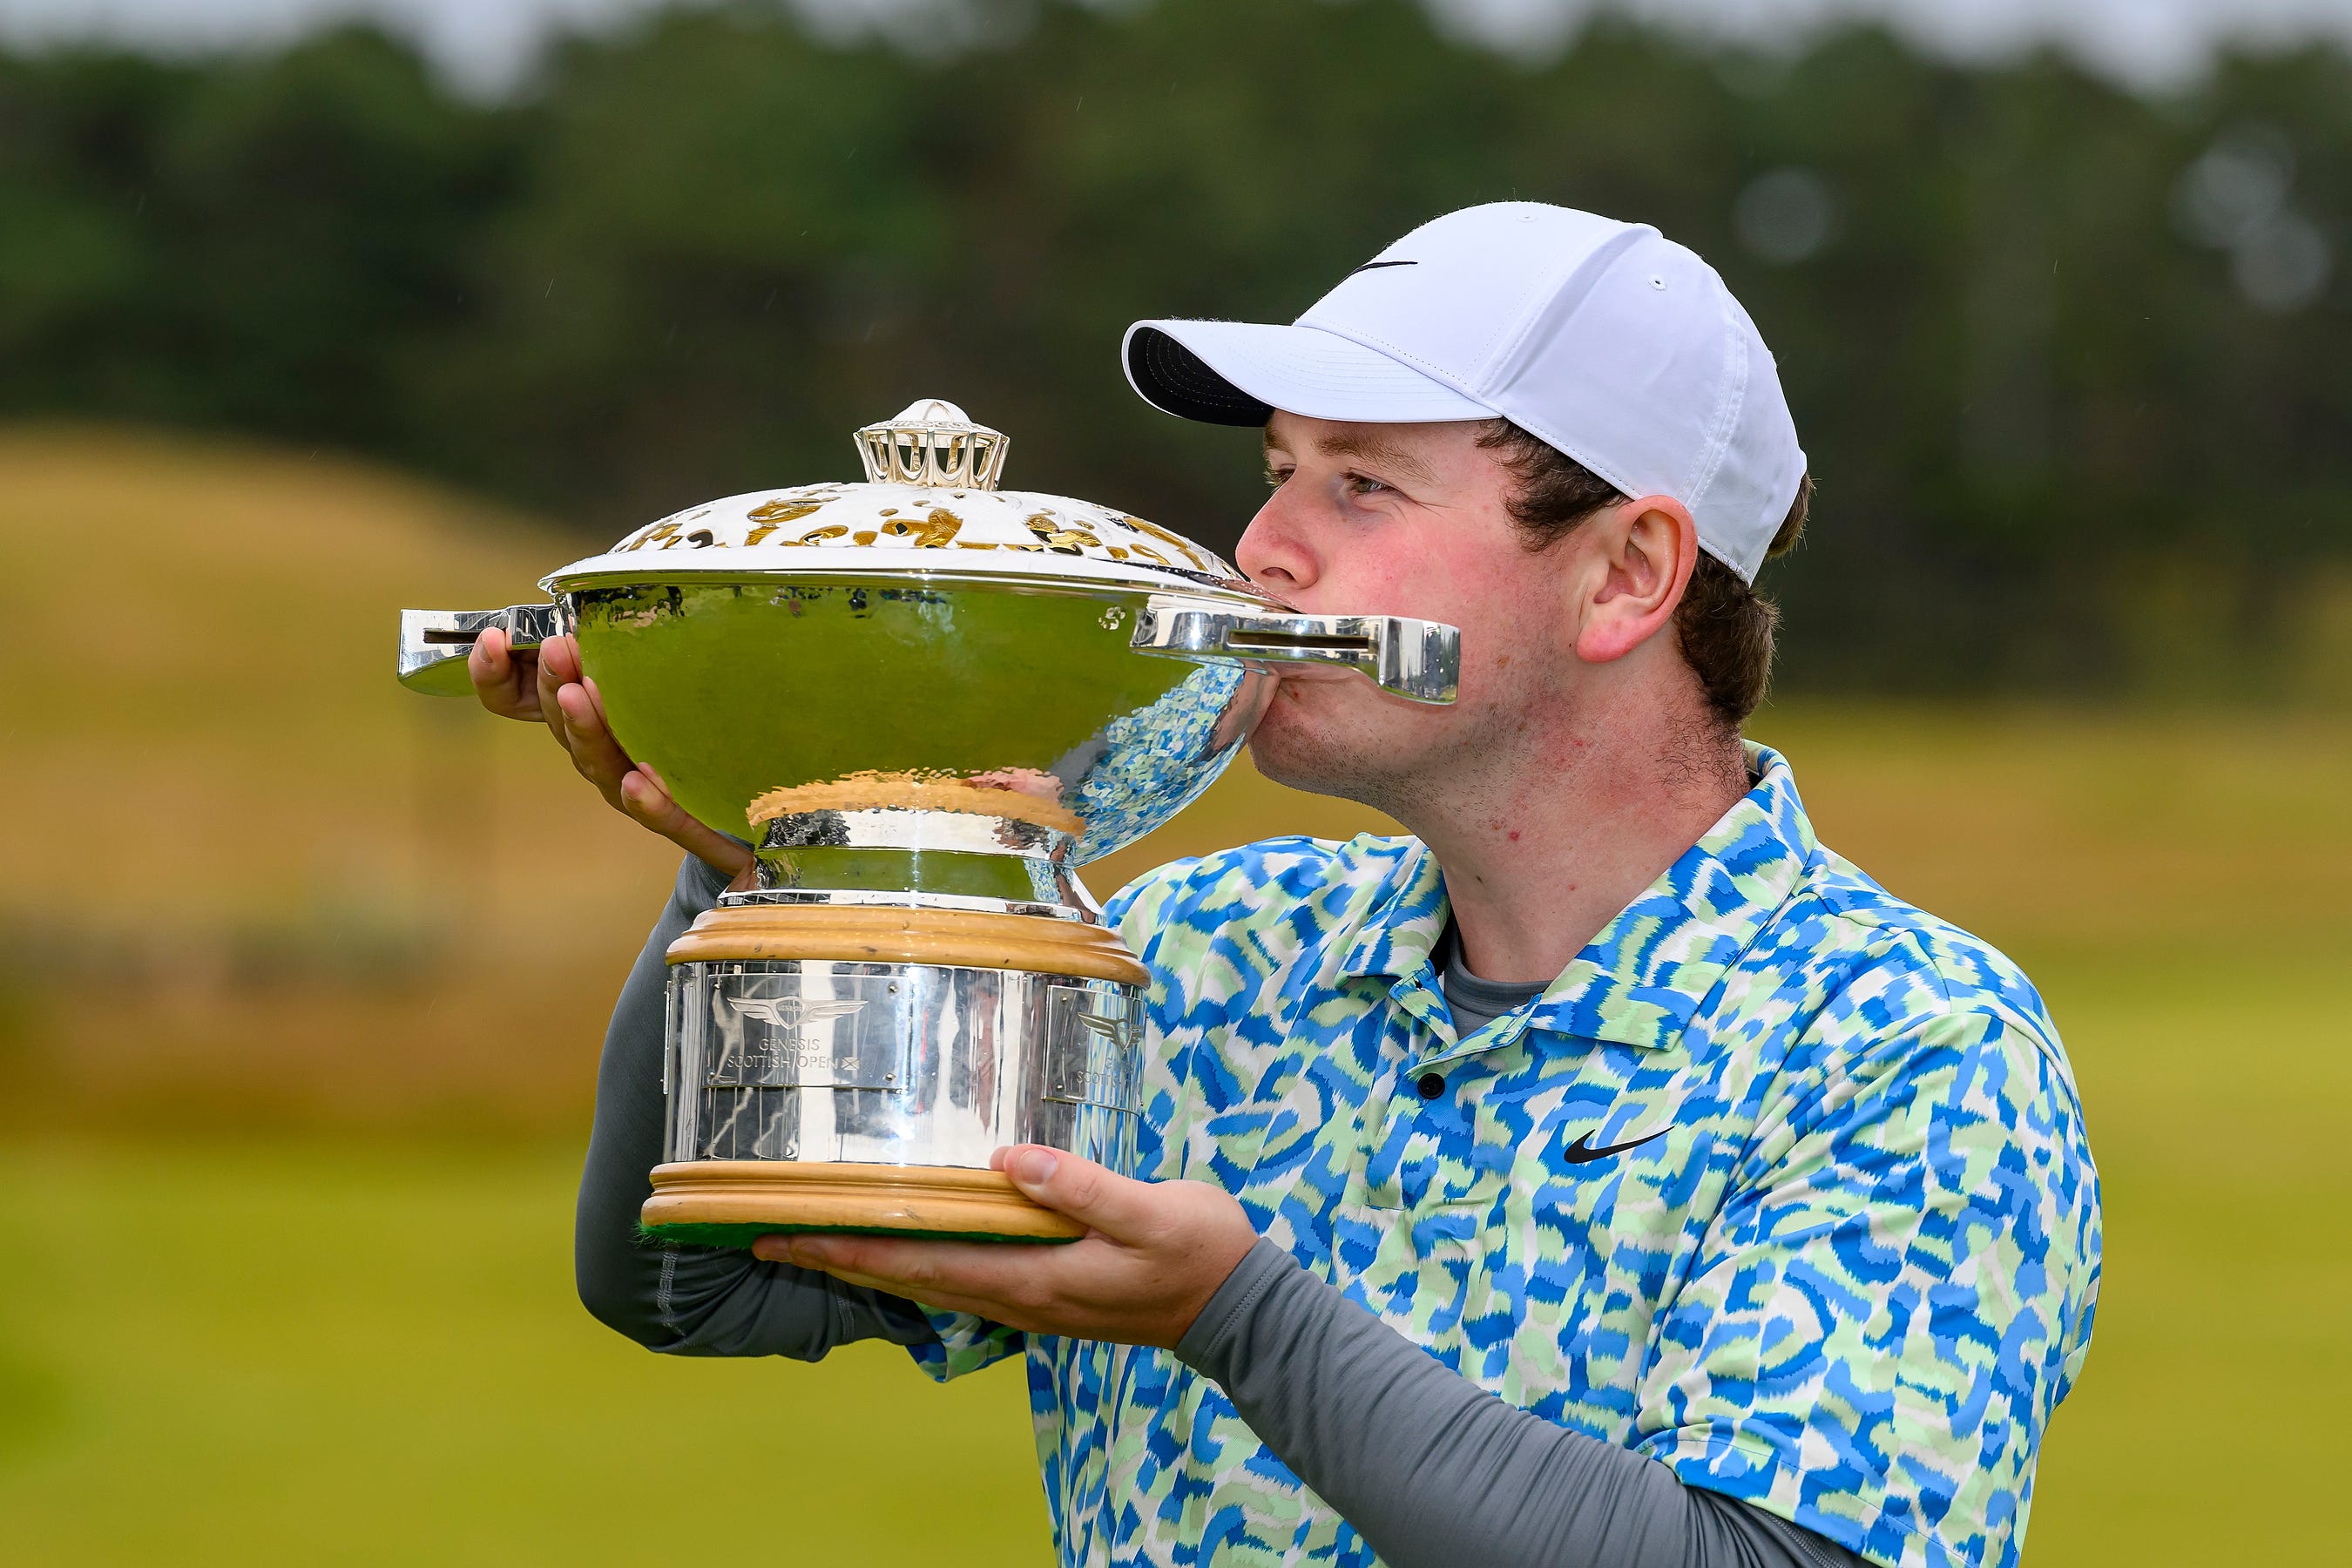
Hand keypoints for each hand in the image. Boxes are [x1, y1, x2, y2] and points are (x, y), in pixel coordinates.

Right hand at [468, 625, 754, 879]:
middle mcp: (602, 754)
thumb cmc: (696, 716)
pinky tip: (636, 782)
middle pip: (562, 725)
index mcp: (586, 716)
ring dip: (587, 729)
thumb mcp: (658, 667)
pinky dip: (646, 801)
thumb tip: (593, 600)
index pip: (518, 700)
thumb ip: (619, 641)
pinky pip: (662, 816)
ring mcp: (636, 791)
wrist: (759, 797)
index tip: (493, 639)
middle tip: (557, 650)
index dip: (494, 676)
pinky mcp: (685, 820)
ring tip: (579, 695)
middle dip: (555, 685)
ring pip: (601, 765)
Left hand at [753, 1146, 1258, 1349]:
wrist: (1243, 1310)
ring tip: (824, 1241)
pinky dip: (922, 1265)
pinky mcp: (1050, 1294)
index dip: (851, 1250)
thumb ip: (1077, 1186)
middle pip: (910, 1280)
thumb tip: (1006, 1160)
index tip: (787, 1236)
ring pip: (933, 1284)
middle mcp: (1020, 1299)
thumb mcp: (1148, 1210)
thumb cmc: (1199, 1253)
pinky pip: (966, 1281)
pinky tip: (914, 1247)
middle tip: (773, 1239)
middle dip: (841, 1258)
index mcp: (1032, 1279)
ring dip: (875, 1264)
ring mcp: (1034, 1302)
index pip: (920, 1265)